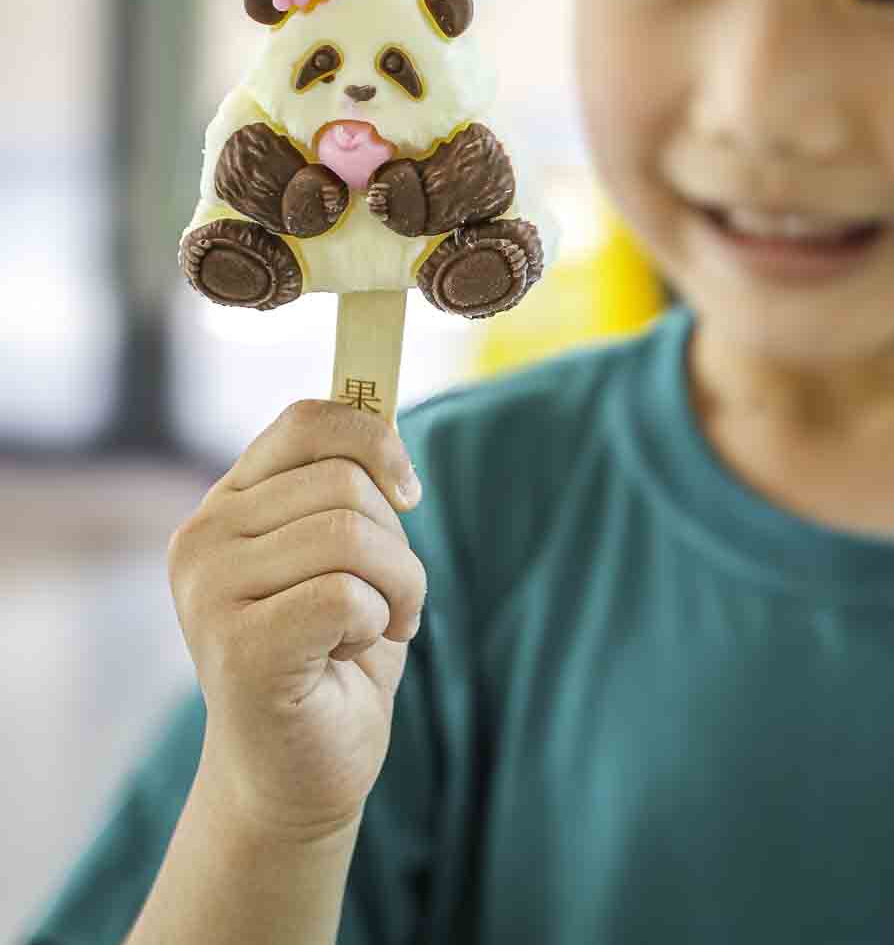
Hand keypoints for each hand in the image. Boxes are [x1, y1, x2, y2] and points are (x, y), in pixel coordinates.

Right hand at [167, 401, 426, 840]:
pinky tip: (350, 653)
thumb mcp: (341, 553)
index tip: (407, 490)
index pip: (307, 421)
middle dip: (398, 539)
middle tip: (393, 597)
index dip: (375, 440)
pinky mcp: (237, 648)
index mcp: (226, 504)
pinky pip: (345, 594)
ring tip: (381, 623)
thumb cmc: (330, 655)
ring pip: (351, 535)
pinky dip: (375, 620)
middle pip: (344, 481)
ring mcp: (209, 593)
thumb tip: (382, 403)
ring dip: (399, 584)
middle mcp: (202, 539)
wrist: (298, 774)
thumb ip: (346, 484)